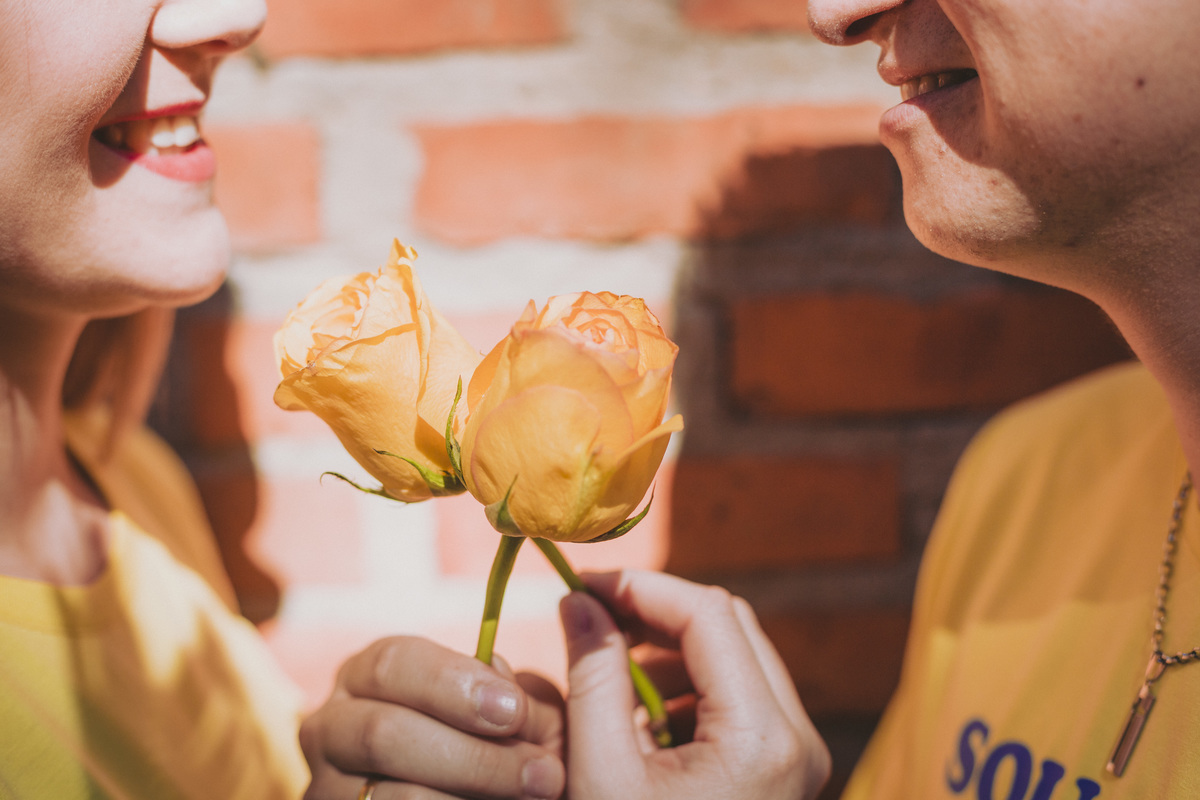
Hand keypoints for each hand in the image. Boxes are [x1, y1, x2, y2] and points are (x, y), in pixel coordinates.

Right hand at [300, 636, 565, 799]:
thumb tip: (498, 669)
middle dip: (473, 756)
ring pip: (393, 796)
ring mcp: (327, 788)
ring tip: (534, 797)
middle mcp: (331, 728)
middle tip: (542, 774)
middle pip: (384, 733)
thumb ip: (510, 691)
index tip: (514, 709)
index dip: (453, 683)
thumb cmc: (511, 756)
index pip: (393, 662)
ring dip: (472, 796)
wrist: (502, 799)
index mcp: (370, 677)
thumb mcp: (516, 717)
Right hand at [559, 570, 829, 799]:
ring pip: (735, 654)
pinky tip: (640, 717)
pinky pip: (737, 695)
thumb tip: (581, 603)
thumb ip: (591, 679)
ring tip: (608, 676)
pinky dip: (686, 687)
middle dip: (656, 613)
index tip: (584, 586)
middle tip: (592, 619)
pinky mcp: (782, 766)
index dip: (642, 587)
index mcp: (761, 736)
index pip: (707, 613)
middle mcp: (796, 736)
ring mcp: (797, 753)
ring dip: (669, 649)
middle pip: (729, 624)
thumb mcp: (601, 777)